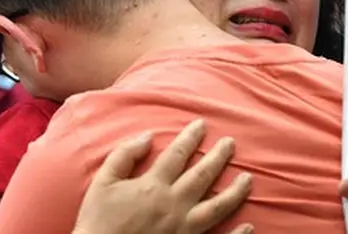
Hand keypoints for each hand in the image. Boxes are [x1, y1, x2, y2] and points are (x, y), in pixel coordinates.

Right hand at [73, 119, 252, 233]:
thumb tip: (147, 136)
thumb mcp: (103, 182)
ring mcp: (184, 228)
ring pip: (218, 207)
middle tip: (231, 143)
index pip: (178, 154)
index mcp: (153, 186)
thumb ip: (124, 155)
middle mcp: (173, 204)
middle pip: (203, 175)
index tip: (202, 125)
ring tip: (248, 178)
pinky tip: (249, 226)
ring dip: (235, 191)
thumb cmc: (98, 220)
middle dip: (218, 156)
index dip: (191, 137)